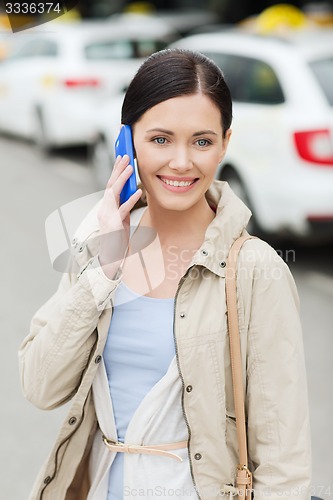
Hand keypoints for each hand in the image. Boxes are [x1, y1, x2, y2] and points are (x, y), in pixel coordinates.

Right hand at [97, 155, 141, 278]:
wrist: (111, 258)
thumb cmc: (117, 239)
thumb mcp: (121, 219)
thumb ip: (123, 206)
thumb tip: (132, 192)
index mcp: (106, 207)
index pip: (110, 185)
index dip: (115, 171)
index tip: (122, 159)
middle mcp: (104, 209)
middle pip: (110, 185)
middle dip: (118, 169)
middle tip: (126, 156)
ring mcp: (107, 216)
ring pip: (114, 193)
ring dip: (122, 179)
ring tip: (131, 168)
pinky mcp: (114, 224)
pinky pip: (123, 208)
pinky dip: (131, 199)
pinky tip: (138, 191)